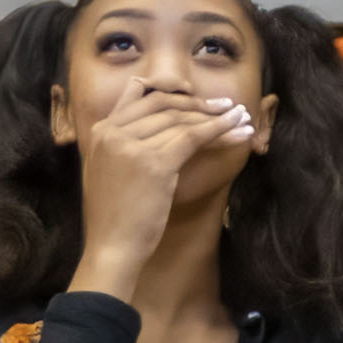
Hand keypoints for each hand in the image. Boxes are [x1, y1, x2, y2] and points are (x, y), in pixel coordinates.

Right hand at [64, 81, 257, 297]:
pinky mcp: (154, 163)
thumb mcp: (108, 170)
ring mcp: (131, 145)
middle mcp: (113, 132)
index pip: (141, 95)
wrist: (111, 247)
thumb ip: (123, 143)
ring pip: (182, 121)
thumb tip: (154, 127)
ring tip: (242, 118)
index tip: (198, 97)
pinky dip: (220, 132)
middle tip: (228, 107)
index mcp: (101, 130)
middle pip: (165, 106)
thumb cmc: (115, 216)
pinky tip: (240, 132)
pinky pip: (193, 138)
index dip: (174, 94)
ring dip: (218, 118)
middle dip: (200, 104)